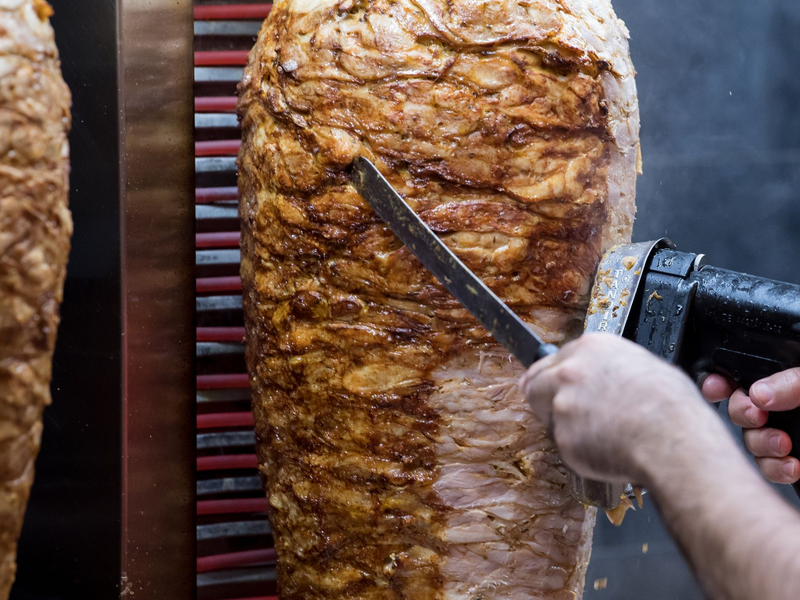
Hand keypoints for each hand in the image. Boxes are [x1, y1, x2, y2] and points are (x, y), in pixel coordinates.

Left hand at [520, 333, 715, 485]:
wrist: (674, 441)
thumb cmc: (671, 407)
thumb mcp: (645, 365)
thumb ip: (610, 367)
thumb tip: (608, 376)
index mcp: (591, 348)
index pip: (553, 360)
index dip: (554, 377)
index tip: (550, 385)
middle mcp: (570, 372)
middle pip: (535, 383)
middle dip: (543, 398)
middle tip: (556, 413)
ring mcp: (563, 404)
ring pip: (550, 417)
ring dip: (566, 427)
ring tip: (601, 434)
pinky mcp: (563, 437)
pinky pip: (566, 446)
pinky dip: (580, 452)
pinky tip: (607, 449)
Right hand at [703, 370, 799, 484]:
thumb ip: (791, 381)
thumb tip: (757, 393)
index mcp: (782, 383)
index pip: (740, 377)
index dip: (720, 382)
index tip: (714, 388)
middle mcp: (779, 409)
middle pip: (738, 410)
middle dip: (742, 414)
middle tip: (758, 417)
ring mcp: (784, 436)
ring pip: (750, 441)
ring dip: (760, 444)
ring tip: (783, 445)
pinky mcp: (790, 462)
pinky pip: (768, 467)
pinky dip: (775, 469)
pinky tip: (791, 466)